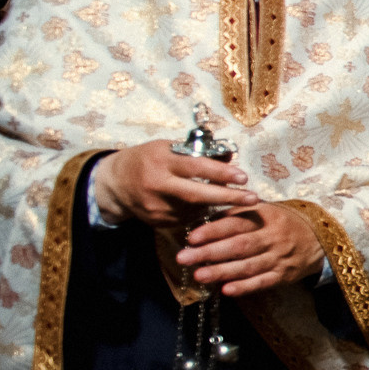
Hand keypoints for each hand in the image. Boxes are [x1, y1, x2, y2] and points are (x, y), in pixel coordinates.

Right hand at [92, 141, 258, 227]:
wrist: (115, 184)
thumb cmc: (146, 159)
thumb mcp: (166, 148)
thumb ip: (193, 155)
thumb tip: (229, 159)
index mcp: (161, 161)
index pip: (195, 167)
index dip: (220, 173)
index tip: (243, 177)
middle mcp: (158, 185)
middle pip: (198, 194)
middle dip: (228, 197)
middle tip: (253, 198)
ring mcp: (157, 206)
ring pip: (196, 209)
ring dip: (219, 205)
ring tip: (239, 200)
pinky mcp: (158, 221)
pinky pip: (188, 217)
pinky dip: (202, 212)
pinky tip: (211, 206)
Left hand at [174, 204, 324, 296]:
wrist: (319, 239)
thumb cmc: (282, 223)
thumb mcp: (264, 211)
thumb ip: (237, 215)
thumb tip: (203, 221)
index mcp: (266, 217)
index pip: (236, 223)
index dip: (213, 230)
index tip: (191, 237)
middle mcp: (273, 237)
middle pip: (239, 246)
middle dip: (210, 252)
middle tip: (184, 258)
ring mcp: (279, 258)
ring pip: (248, 266)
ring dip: (222, 271)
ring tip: (199, 275)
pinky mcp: (284, 275)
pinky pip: (263, 282)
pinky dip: (244, 287)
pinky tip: (226, 290)